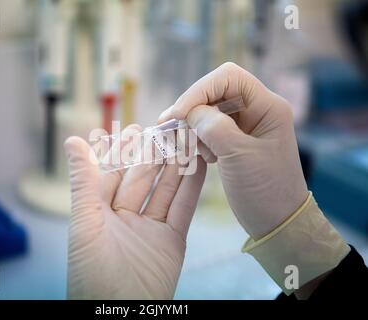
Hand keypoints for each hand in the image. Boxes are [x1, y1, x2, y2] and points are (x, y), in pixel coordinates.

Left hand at [65, 124, 205, 298]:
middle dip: (155, 153)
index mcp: (101, 212)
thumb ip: (84, 180)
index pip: (115, 173)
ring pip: (165, 190)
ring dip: (176, 165)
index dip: (126, 150)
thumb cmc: (92, 273)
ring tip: (187, 139)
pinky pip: (183, 209)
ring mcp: (151, 228)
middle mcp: (126, 217)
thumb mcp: (85, 222)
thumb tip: (73, 140)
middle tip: (170, 128)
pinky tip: (199, 165)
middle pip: (143, 178)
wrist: (120, 313)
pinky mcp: (172, 241)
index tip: (138, 127)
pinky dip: (192, 187)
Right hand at [159, 62, 308, 239]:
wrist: (277, 222)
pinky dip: (199, 138)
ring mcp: (245, 125)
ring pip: (209, 110)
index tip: (178, 114)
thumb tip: (190, 111)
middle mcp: (257, 110)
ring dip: (193, 125)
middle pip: (215, 92)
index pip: (227, 77)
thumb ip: (214, 127)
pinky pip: (210, 128)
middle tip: (169, 128)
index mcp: (267, 107)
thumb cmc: (265, 190)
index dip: (199, 90)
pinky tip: (201, 156)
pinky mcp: (235, 140)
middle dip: (191, 108)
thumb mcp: (239, 156)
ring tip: (188, 147)